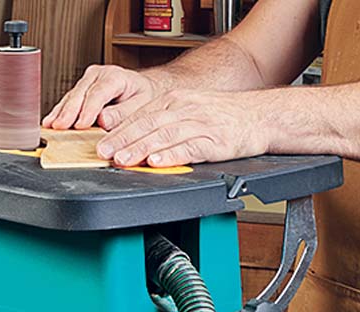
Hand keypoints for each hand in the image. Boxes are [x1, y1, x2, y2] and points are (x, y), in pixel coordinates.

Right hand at [43, 64, 162, 130]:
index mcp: (115, 76)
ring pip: (71, 96)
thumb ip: (123, 113)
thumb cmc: (142, 96)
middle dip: (69, 111)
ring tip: (51, 125)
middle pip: (80, 93)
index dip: (88, 109)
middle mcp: (98, 75)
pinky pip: (68, 101)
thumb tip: (104, 120)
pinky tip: (51, 121)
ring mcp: (87, 82)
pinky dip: (59, 112)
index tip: (81, 124)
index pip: (99, 93)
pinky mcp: (80, 91)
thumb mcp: (141, 105)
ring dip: (60, 112)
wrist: (141, 89)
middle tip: (60, 126)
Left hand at [97, 89, 269, 167]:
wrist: (258, 116)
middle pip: (147, 124)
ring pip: (164, 135)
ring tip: (123, 160)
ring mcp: (199, 125)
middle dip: (123, 140)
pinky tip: (157, 161)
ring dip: (140, 148)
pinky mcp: (214, 141)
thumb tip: (134, 140)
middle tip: (104, 154)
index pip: (140, 116)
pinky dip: (171, 155)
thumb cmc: (223, 118)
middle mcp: (184, 109)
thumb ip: (163, 123)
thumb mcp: (188, 111)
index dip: (119, 131)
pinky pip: (189, 148)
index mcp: (174, 101)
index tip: (100, 145)